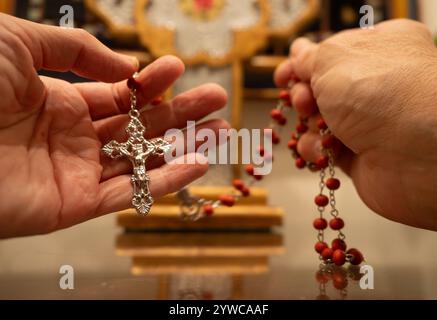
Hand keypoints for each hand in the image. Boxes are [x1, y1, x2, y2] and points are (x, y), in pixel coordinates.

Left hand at [0, 14, 227, 237]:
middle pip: (139, 126)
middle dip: (180, 111)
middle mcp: (72, 137)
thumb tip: (124, 68)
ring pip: (142, 159)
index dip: (149, 81)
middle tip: (217, 98)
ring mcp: (77, 171)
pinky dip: (168, 181)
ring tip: (222, 129)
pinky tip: (199, 163)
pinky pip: (131, 192)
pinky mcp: (76, 204)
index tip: (176, 67)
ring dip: (184, 145)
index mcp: (59, 101)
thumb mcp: (19, 43)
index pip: (118, 94)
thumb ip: (75, 49)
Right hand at [275, 19, 436, 230]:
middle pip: (320, 89)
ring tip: (317, 127)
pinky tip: (323, 150)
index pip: (330, 53)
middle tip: (305, 102)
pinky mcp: (360, 153)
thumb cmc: (380, 94)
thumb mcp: (334, 60)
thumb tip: (297, 52)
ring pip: (318, 121)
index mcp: (378, 48)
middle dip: (304, 96)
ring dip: (308, 125)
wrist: (419, 156)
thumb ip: (309, 57)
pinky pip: (325, 148)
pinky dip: (317, 149)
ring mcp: (368, 121)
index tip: (283, 77)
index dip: (302, 64)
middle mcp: (374, 84)